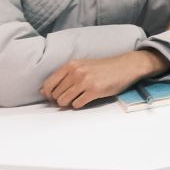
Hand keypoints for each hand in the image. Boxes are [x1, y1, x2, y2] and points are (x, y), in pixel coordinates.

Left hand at [40, 51, 166, 108]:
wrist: (124, 66)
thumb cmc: (102, 67)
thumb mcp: (82, 65)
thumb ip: (65, 75)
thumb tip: (44, 91)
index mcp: (71, 65)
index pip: (48, 84)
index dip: (48, 94)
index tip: (52, 97)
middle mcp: (76, 72)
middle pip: (56, 94)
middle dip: (60, 99)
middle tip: (68, 98)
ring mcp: (85, 82)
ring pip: (64, 100)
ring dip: (68, 103)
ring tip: (76, 99)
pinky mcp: (94, 91)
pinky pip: (77, 104)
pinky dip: (78, 104)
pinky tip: (85, 99)